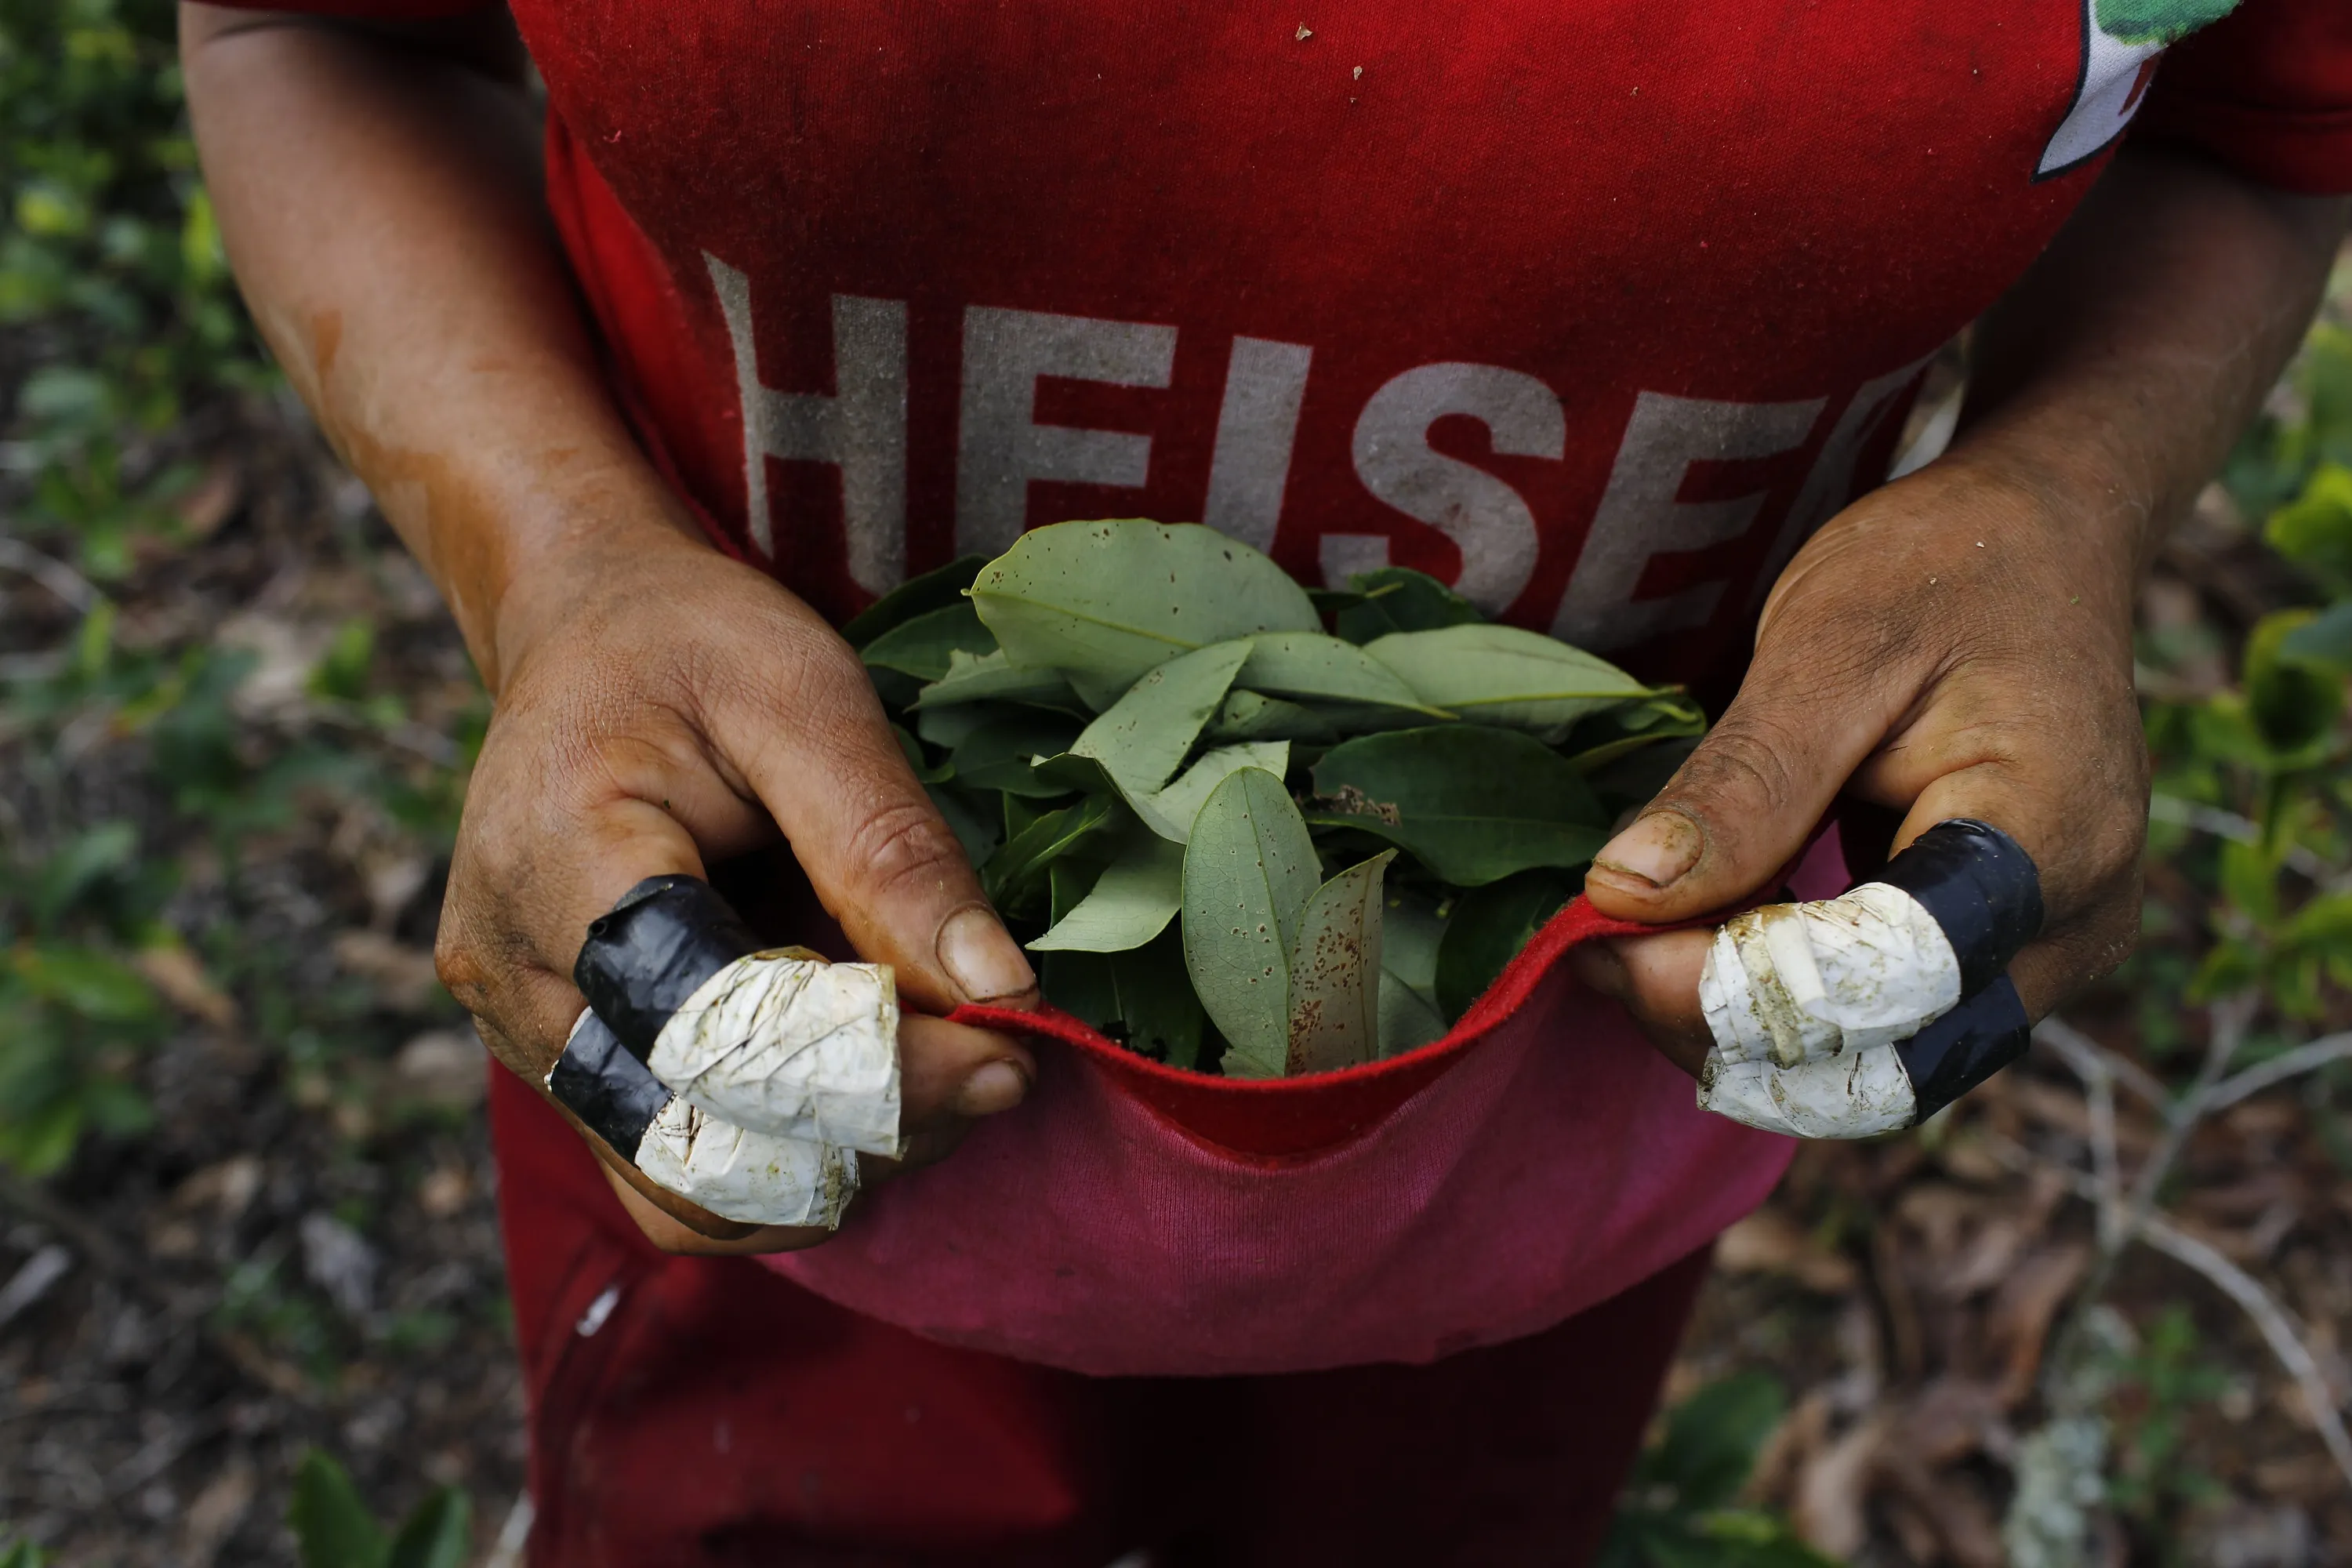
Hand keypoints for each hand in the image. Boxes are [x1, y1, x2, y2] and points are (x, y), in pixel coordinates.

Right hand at [435, 525, 1039, 1252]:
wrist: (586, 635)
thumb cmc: (694, 645)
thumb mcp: (809, 700)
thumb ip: (892, 848)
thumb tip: (1002, 990)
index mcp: (560, 866)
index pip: (720, 1035)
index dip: (875, 1071)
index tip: (1009, 1052)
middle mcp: (516, 979)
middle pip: (701, 1139)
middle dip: (872, 1132)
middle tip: (999, 1069)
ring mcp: (523, 1038)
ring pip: (691, 1186)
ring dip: (838, 1161)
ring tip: (940, 1072)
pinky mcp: (559, 1067)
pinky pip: (676, 1167)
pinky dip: (789, 1156)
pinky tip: (871, 1084)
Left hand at [1569, 457, 2148, 1075]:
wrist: (2038, 539)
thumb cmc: (1943, 567)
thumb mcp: (1827, 646)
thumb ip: (1742, 783)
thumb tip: (1623, 893)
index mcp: (2049, 843)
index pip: (1879, 984)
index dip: (1729, 987)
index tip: (1606, 934)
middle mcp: (2070, 932)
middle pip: (1876, 1062)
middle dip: (1719, 1025)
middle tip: (1599, 943)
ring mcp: (2045, 960)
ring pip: (1870, 1067)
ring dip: (1735, 1025)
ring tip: (1634, 932)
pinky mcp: (1996, 962)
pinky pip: (1877, 1027)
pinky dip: (1774, 1001)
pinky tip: (1696, 933)